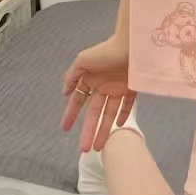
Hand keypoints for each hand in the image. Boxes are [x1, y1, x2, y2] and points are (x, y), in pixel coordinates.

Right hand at [61, 35, 135, 152]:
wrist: (131, 45)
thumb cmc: (105, 51)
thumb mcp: (82, 61)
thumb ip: (71, 77)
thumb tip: (64, 93)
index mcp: (90, 79)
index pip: (78, 101)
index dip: (71, 114)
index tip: (64, 129)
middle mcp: (103, 85)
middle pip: (94, 113)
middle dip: (88, 131)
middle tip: (84, 149)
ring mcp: (117, 88)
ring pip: (109, 113)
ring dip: (104, 130)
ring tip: (99, 147)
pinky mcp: (131, 88)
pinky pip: (127, 105)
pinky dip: (123, 115)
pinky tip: (118, 126)